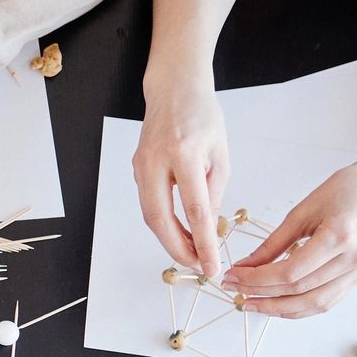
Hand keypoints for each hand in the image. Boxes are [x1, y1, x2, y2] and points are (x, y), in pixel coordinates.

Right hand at [134, 67, 230, 277]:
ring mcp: (141, 165)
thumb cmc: (202, 117)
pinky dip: (163, 221)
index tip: (212, 265)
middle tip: (196, 266)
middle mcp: (157, 160)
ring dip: (169, 238)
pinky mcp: (136, 168)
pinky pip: (148, 202)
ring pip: (150, 214)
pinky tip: (179, 230)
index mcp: (184, 153)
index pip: (194, 209)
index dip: (203, 242)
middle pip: (159, 219)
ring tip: (191, 252)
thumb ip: (214, 191)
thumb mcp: (220, 153)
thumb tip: (209, 227)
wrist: (174, 89)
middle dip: (177, 248)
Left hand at [220, 157, 356, 317]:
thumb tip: (246, 266)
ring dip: (278, 309)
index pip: (290, 272)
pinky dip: (299, 308)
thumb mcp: (303, 210)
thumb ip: (274, 242)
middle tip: (233, 291)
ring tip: (251, 304)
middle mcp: (351, 259)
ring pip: (313, 303)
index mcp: (338, 236)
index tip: (232, 277)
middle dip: (261, 294)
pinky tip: (277, 305)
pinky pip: (326, 302)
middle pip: (299, 290)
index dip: (256, 279)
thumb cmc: (346, 190)